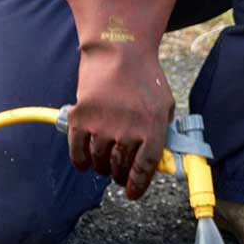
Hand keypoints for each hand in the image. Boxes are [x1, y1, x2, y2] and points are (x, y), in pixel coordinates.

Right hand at [63, 0, 175, 199]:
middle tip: (119, 175)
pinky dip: (81, 161)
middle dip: (119, 176)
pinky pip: (78, 152)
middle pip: (119, 168)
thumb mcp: (165, 105)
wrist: (118, 49)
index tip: (132, 194)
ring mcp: (102, 125)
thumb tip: (158, 162)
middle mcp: (128, 130)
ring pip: (99, 162)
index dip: (137, 186)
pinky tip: (85, 162)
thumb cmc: (145, 78)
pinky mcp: (81, 118)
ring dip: (101, 167)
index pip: (144, 168)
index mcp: (152, 128)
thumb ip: (162, 133)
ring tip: (105, 162)